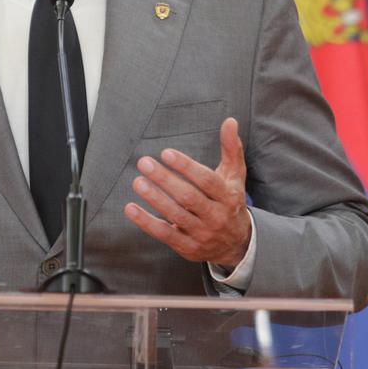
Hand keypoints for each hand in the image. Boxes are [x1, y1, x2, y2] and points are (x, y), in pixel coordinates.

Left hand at [124, 117, 251, 269]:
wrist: (236, 244)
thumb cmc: (230, 202)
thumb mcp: (235, 176)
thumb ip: (232, 148)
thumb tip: (230, 121)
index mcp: (228, 196)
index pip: (207, 180)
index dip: (186, 167)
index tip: (166, 153)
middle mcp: (216, 216)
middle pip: (189, 197)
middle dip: (165, 180)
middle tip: (145, 163)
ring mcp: (202, 233)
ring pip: (176, 215)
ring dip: (155, 198)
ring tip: (137, 182)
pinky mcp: (187, 247)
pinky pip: (165, 234)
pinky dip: (146, 222)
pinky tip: (131, 208)